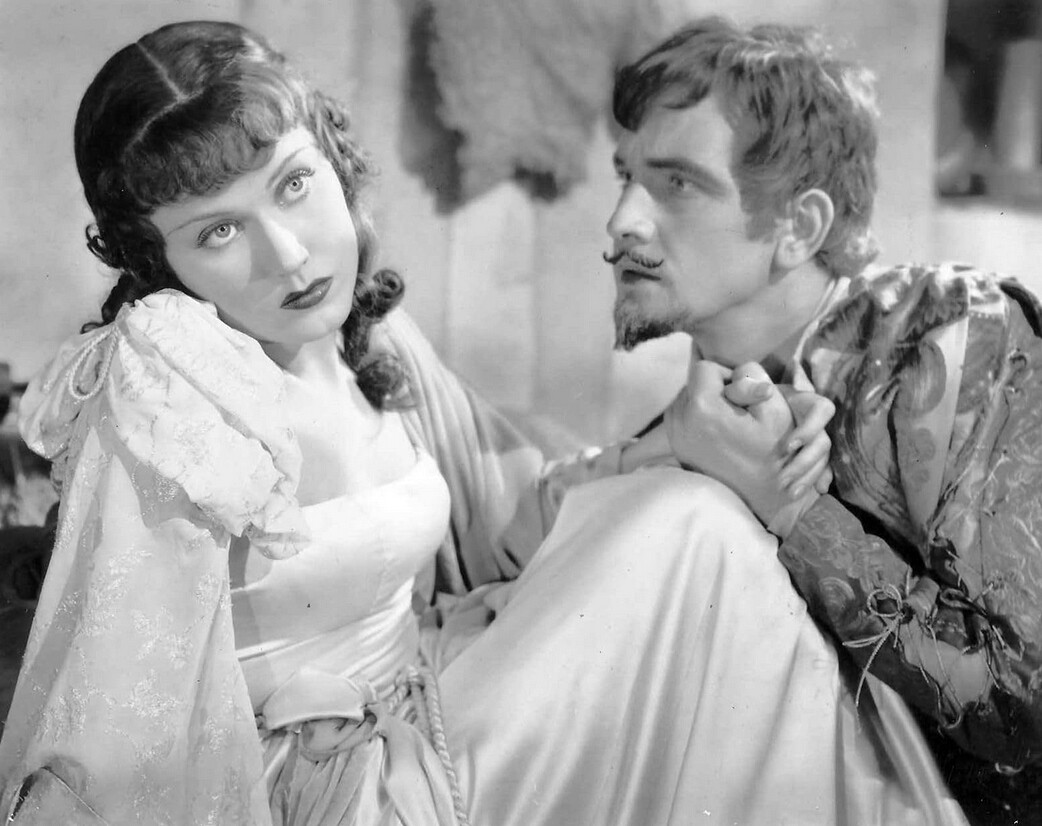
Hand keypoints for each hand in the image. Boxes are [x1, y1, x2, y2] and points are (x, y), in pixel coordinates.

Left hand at [664, 360, 801, 525]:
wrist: (760, 496)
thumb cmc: (773, 452)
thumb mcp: (774, 408)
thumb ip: (753, 377)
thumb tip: (736, 370)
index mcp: (702, 407)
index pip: (705, 367)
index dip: (727, 375)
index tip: (742, 395)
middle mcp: (680, 420)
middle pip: (693, 382)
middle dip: (715, 389)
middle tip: (738, 410)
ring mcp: (674, 436)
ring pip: (686, 398)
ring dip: (706, 402)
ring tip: (730, 422)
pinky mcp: (675, 447)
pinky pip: (681, 416)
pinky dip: (698, 417)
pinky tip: (719, 433)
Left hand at [723, 365, 834, 497]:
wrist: (740, 412)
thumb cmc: (741, 396)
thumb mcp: (741, 388)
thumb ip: (747, 386)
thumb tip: (766, 391)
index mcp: (801, 402)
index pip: (823, 409)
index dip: (810, 429)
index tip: (787, 447)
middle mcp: (810, 421)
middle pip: (824, 443)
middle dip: (806, 463)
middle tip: (782, 479)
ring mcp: (810, 440)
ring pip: (822, 460)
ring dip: (808, 477)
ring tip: (790, 494)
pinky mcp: (806, 456)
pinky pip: (821, 472)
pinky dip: (815, 482)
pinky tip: (809, 494)